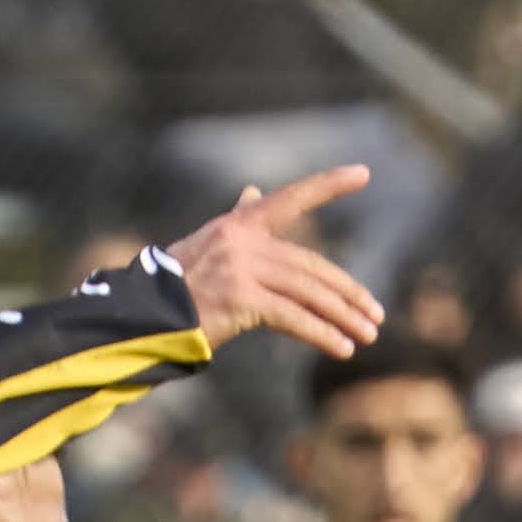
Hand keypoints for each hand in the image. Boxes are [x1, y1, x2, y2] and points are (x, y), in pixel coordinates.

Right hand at [165, 171, 384, 359]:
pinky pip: (294, 318)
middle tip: (376, 316)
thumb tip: (254, 191)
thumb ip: (239, 219)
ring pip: (308, 292)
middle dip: (348, 292)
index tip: (363, 172)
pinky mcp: (241, 299)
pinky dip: (322, 334)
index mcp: (239, 225)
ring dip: (343, 317)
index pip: (291, 198)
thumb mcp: (210, 244)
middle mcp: (243, 240)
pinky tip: (342, 349)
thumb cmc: (179, 285)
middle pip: (311, 265)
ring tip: (369, 337)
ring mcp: (242, 268)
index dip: (328, 185)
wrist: (145, 316)